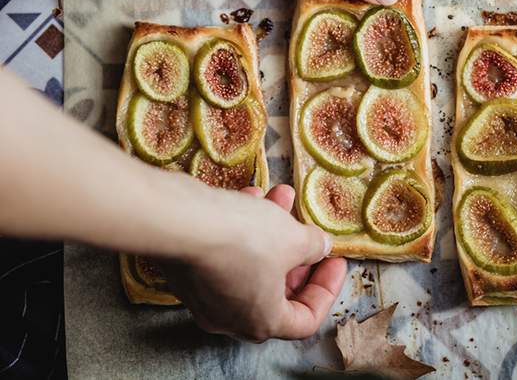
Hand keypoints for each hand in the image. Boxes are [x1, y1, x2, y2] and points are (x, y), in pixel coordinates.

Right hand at [159, 184, 346, 341]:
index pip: (305, 319)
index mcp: (262, 322)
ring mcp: (205, 296)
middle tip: (308, 230)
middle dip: (296, 253)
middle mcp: (230, 317)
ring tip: (281, 197)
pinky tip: (250, 195)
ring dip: (270, 229)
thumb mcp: (293, 238)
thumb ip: (313, 246)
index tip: (335, 260)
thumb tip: (320, 246)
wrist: (179, 221)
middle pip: (277, 291)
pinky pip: (224, 253)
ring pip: (250, 264)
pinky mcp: (187, 270)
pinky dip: (240, 227)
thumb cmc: (244, 238)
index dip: (326, 289)